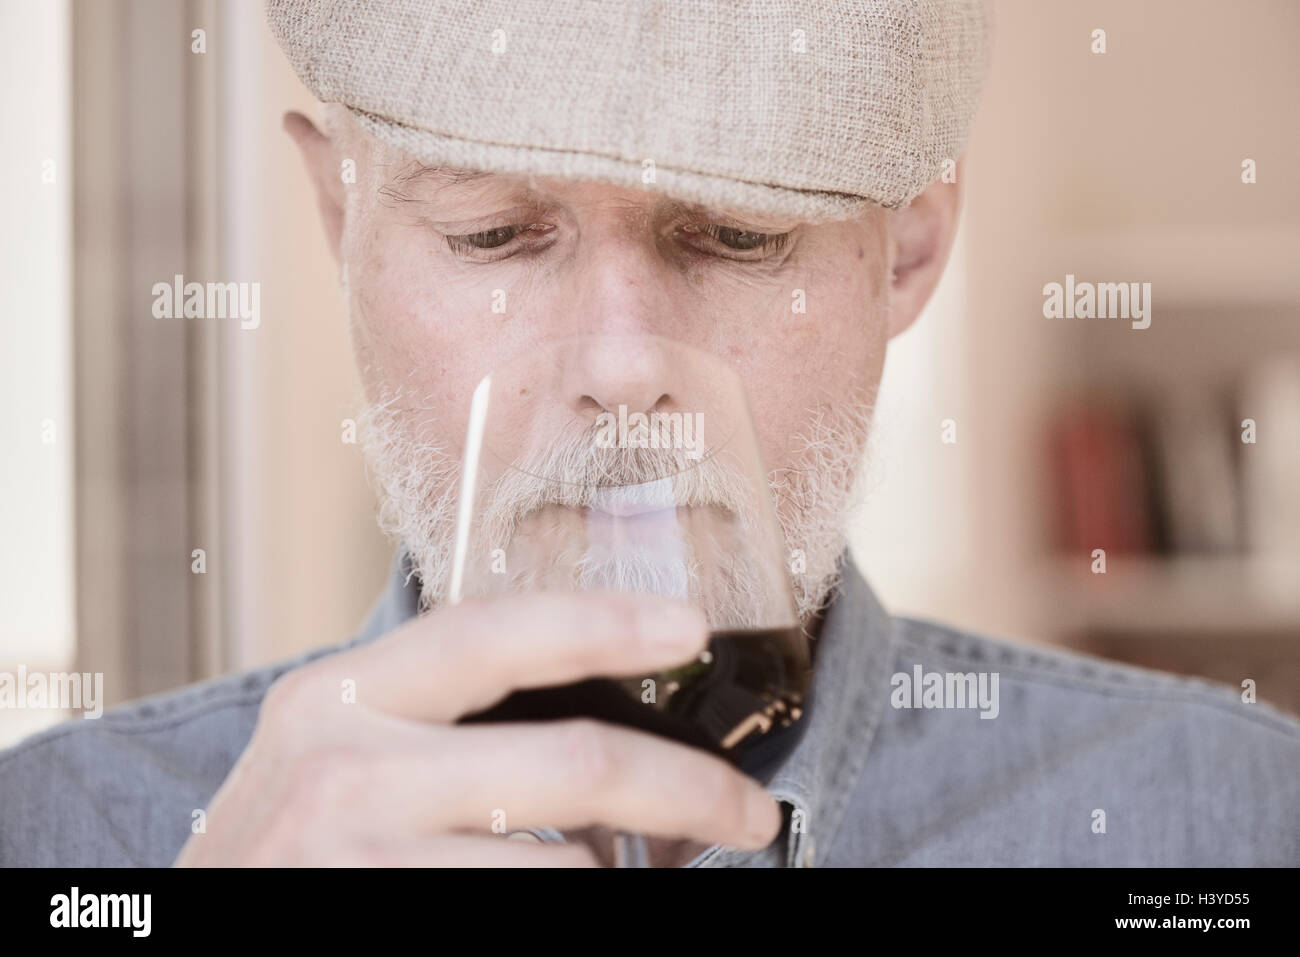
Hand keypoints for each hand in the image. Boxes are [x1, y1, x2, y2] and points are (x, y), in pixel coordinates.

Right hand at [172, 592, 782, 865]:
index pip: (495, 630)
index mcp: (341, 697)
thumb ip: (441, 731)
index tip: (688, 625)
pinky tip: (553, 890)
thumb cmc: (288, 856)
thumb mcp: (340, 764)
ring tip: (603, 878)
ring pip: (566, 868)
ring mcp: (358, 854)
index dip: (603, 621)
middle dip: (687, 790)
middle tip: (747, 812)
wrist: (186, 939)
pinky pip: (528, 909)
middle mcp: (344, 765)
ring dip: (609, 881)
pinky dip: (567, 901)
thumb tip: (592, 759)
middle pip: (575, 760)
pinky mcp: (375, 919)